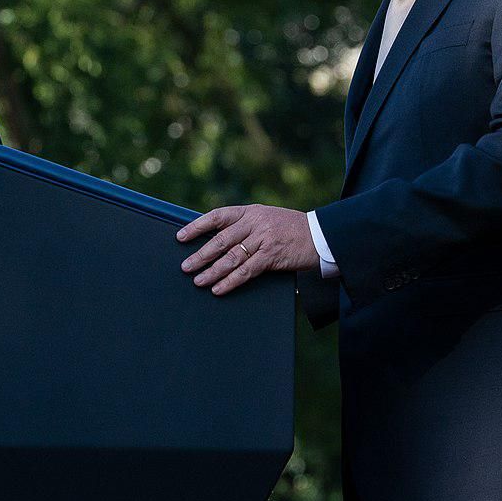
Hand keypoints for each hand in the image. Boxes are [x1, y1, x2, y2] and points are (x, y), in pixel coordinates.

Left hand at [177, 205, 317, 294]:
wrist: (321, 235)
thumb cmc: (292, 229)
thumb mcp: (267, 219)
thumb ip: (246, 226)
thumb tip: (218, 241)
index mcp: (251, 211)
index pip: (218, 216)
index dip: (197, 226)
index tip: (180, 237)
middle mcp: (255, 223)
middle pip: (220, 240)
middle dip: (200, 254)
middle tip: (185, 267)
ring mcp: (263, 239)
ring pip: (230, 257)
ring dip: (212, 271)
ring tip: (198, 281)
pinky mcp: (272, 256)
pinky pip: (246, 271)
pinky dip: (230, 281)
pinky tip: (218, 288)